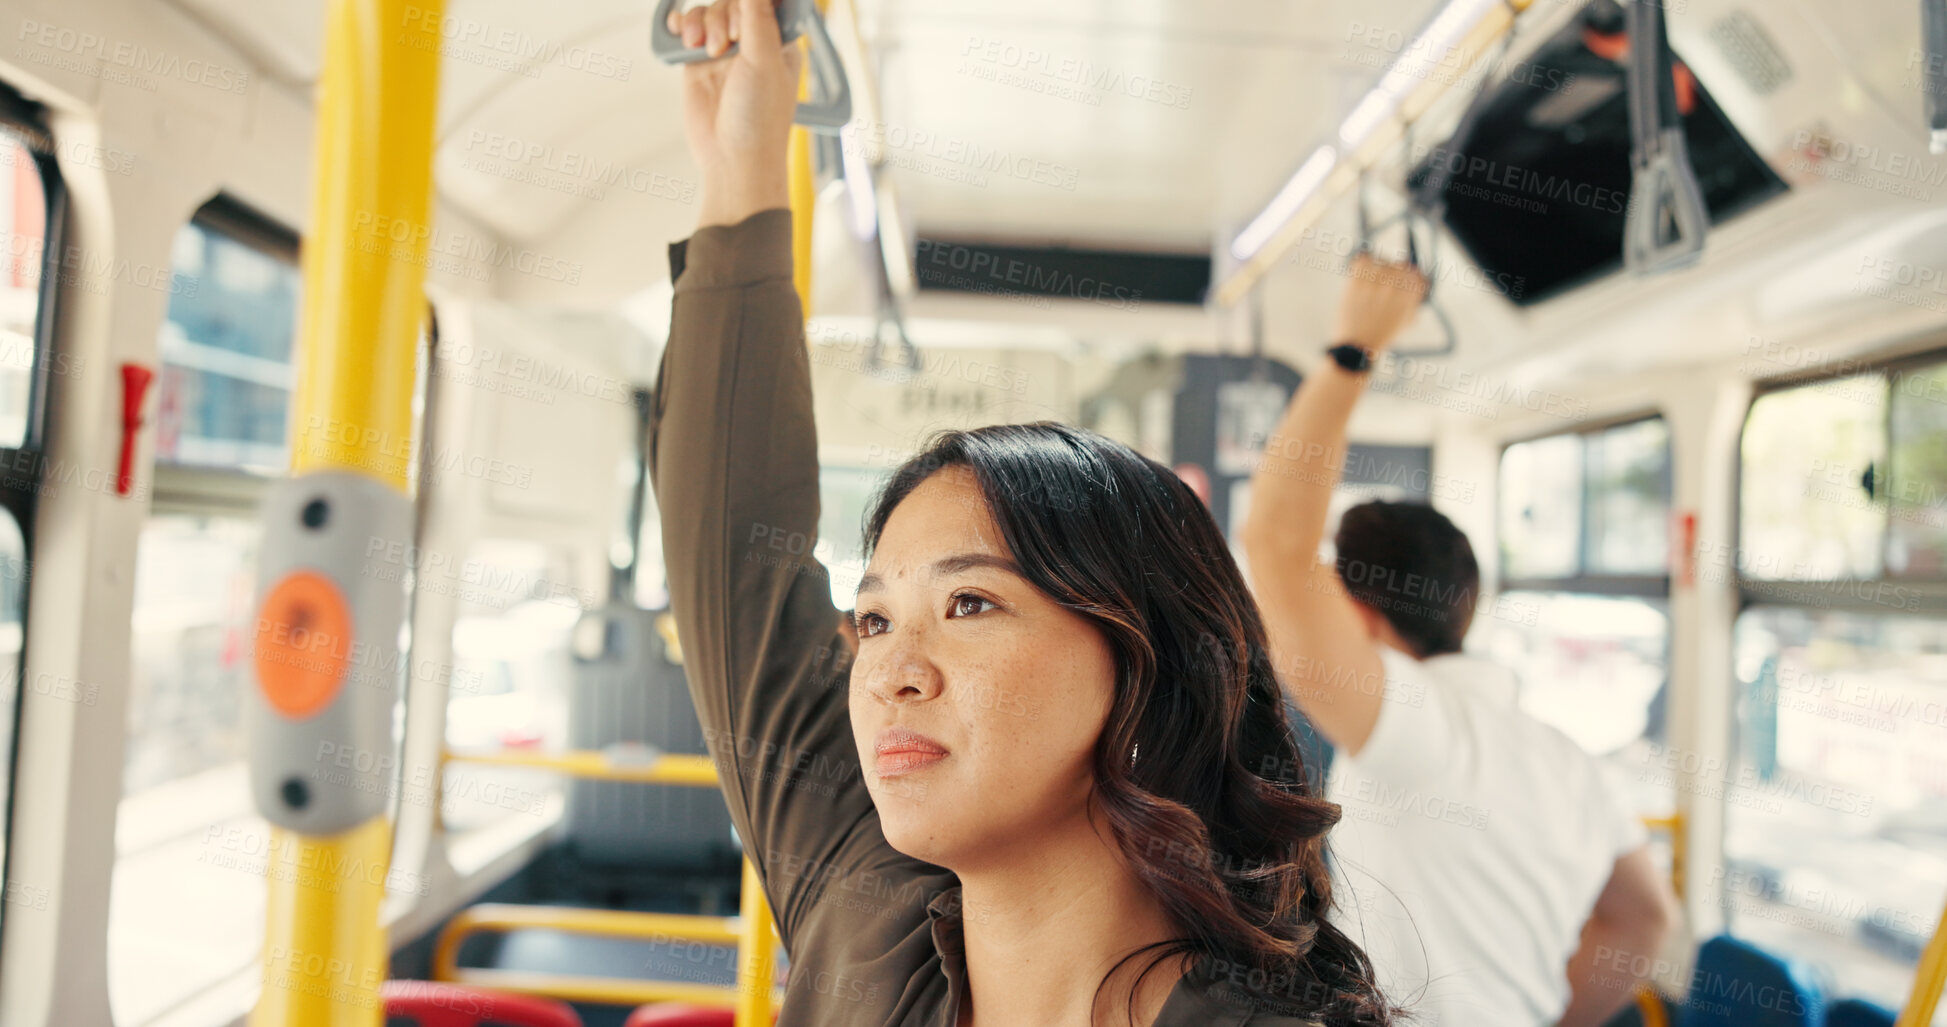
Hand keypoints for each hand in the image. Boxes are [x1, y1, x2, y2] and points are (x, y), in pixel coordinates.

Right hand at [667, 0, 802, 226]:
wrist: (731, 159)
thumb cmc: (760, 118)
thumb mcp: (764, 61)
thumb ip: (756, 17)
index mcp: (779, 42)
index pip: (766, 2)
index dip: (750, 2)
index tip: (741, 18)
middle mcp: (753, 44)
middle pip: (731, 3)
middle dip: (723, 16)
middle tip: (724, 44)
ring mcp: (724, 53)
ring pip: (707, 13)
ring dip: (700, 22)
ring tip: (702, 48)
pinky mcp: (698, 63)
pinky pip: (687, 31)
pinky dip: (680, 25)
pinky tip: (678, 31)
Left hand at [1332, 254, 1428, 352]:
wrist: (1356, 346)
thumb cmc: (1381, 336)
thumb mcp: (1406, 322)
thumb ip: (1414, 303)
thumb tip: (1418, 285)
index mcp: (1409, 298)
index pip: (1417, 275)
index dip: (1411, 277)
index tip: (1405, 279)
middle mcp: (1395, 288)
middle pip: (1401, 265)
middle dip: (1395, 271)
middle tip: (1387, 279)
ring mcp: (1375, 285)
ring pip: (1382, 261)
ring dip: (1379, 267)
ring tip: (1373, 279)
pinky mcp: (1357, 283)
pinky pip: (1363, 260)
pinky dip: (1363, 263)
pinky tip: (1362, 273)